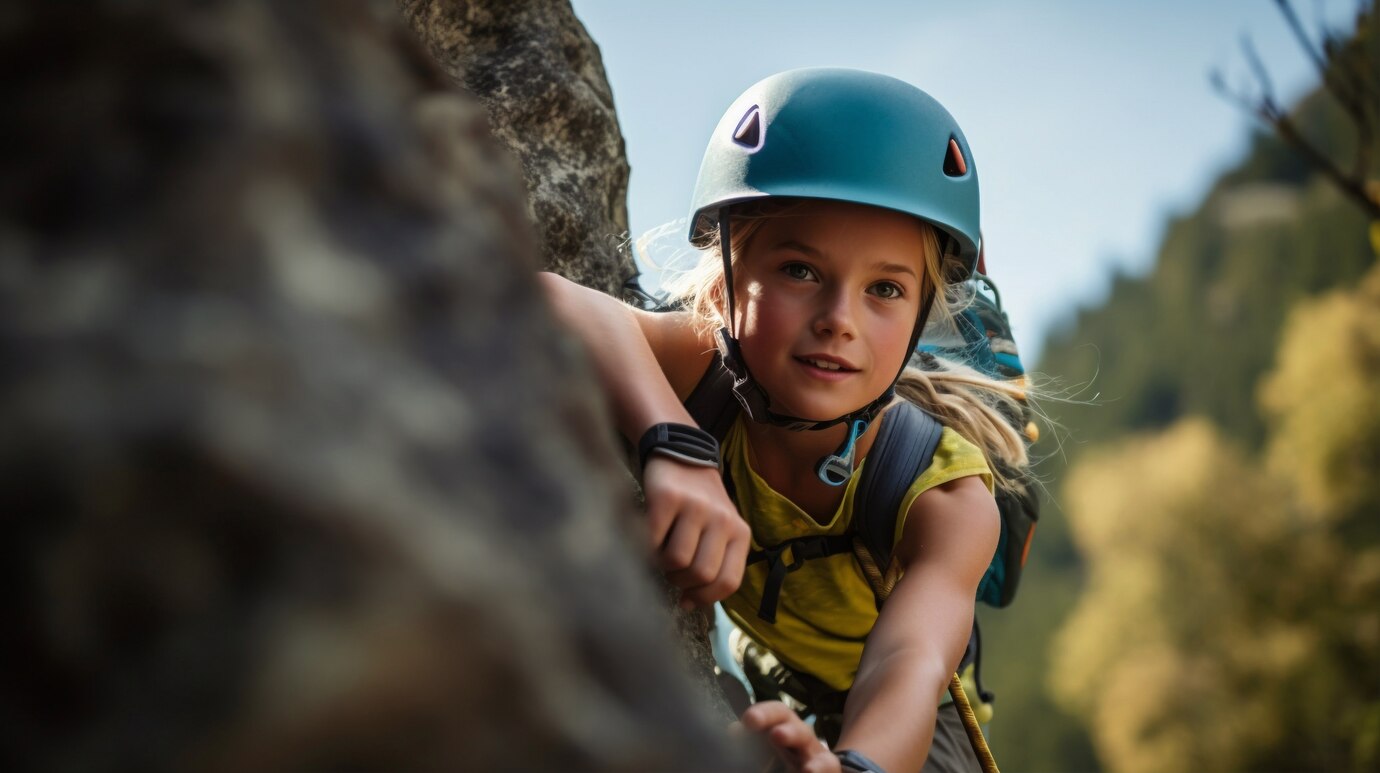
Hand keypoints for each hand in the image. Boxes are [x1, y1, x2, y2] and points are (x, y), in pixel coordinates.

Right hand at [641, 455, 749, 607]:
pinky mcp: (668, 497)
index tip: (687, 599)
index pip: (729, 582)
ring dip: (662, 566)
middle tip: (671, 571)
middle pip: (701, 575)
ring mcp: (696, 507)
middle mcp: (723, 519)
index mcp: (740, 531)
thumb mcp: (720, 528)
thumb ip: (715, 560)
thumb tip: (690, 602)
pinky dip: (647, 547)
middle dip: (681, 582)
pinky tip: (649, 537)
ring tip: (660, 552)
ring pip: (677, 561)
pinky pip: (653, 540)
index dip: (705, 598)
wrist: (681, 453)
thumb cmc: (698, 503)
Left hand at [740, 702, 840, 772]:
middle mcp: (804, 741)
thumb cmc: (779, 754)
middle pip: (801, 731)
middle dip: (790, 732)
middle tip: (777, 735)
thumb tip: (733, 731)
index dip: (765, 713)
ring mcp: (819, 760)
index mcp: (785, 727)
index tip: (748, 720)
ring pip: (823, 758)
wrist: (808, 765)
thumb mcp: (763, 746)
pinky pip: (828, 771)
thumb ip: (750, 741)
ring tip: (807, 771)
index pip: (778, 713)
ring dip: (815, 763)